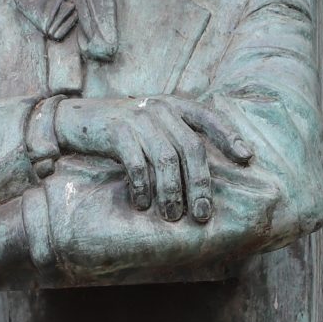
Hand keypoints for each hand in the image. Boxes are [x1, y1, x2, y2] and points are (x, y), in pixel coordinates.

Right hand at [53, 96, 253, 222]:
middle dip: (200, 184)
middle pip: (191, 147)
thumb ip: (177, 136)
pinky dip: (143, 187)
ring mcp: (138, 118)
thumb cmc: (121, 130)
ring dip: (172, 192)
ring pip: (166, 159)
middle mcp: (160, 108)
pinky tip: (143, 204)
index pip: (210, 117)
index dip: (230, 136)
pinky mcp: (116, 131)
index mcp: (174, 105)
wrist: (75, 118)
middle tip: (203, 213)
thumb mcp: (152, 124)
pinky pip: (137, 163)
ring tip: (173, 216)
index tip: (247, 159)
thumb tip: (206, 173)